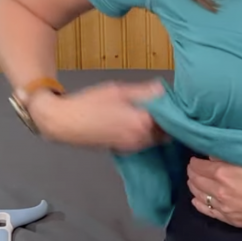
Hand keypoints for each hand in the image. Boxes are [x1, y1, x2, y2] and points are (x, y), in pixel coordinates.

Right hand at [30, 80, 167, 151]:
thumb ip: (145, 91)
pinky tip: (140, 122)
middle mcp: (141, 138)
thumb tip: (165, 90)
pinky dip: (147, 134)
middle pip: (167, 132)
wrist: (65, 123)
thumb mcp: (119, 90)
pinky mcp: (125, 150)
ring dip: (158, 128)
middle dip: (168, 120)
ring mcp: (133, 147)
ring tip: (152, 112)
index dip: (175, 110)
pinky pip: (145, 142)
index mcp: (143, 122)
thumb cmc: (90, 103)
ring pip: (157, 138)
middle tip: (165, 106)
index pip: (172, 119)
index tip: (176, 100)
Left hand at [186, 157, 241, 229]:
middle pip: (197, 181)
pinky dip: (199, 204)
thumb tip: (213, 155)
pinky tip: (197, 200)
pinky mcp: (230, 219)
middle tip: (194, 168)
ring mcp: (223, 207)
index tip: (195, 159)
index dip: (195, 162)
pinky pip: (207, 211)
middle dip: (193, 173)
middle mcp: (219, 191)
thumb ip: (231, 156)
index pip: (199, 166)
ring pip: (199, 196)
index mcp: (223, 173)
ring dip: (194, 187)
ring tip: (194, 181)